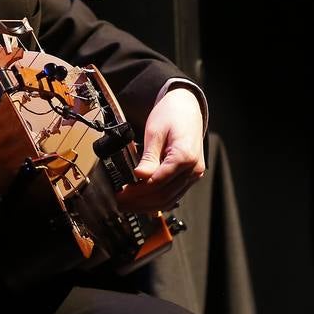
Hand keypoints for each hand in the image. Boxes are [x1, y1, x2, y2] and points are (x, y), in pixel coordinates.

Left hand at [116, 87, 205, 213]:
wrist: (187, 106)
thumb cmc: (171, 114)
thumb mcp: (155, 132)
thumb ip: (148, 156)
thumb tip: (139, 176)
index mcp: (185, 156)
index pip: (157, 183)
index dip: (136, 192)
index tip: (120, 195)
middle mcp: (193, 169)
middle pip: (163, 196)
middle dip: (139, 202)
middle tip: (119, 203)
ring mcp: (194, 174)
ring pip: (169, 200)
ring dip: (147, 206)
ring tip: (127, 205)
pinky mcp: (190, 176)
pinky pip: (174, 195)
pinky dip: (157, 201)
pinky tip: (142, 203)